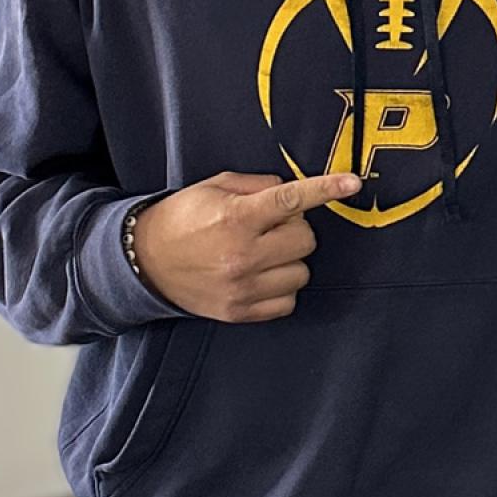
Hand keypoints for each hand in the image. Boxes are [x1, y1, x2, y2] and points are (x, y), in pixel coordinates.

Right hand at [133, 171, 359, 322]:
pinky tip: (261, 274)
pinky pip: (288, 300)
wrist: (144, 261)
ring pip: (302, 271)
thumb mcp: (218, 186)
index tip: (352, 184)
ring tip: (263, 251)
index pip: (292, 200)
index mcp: (237, 218)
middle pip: (305, 239)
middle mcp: (242, 255)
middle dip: (294, 228)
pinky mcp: (239, 313)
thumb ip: (260, 185)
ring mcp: (241, 288)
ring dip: (290, 259)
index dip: (326, 189)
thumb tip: (294, 191)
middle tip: (269, 225)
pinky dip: (282, 285)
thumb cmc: (183, 217)